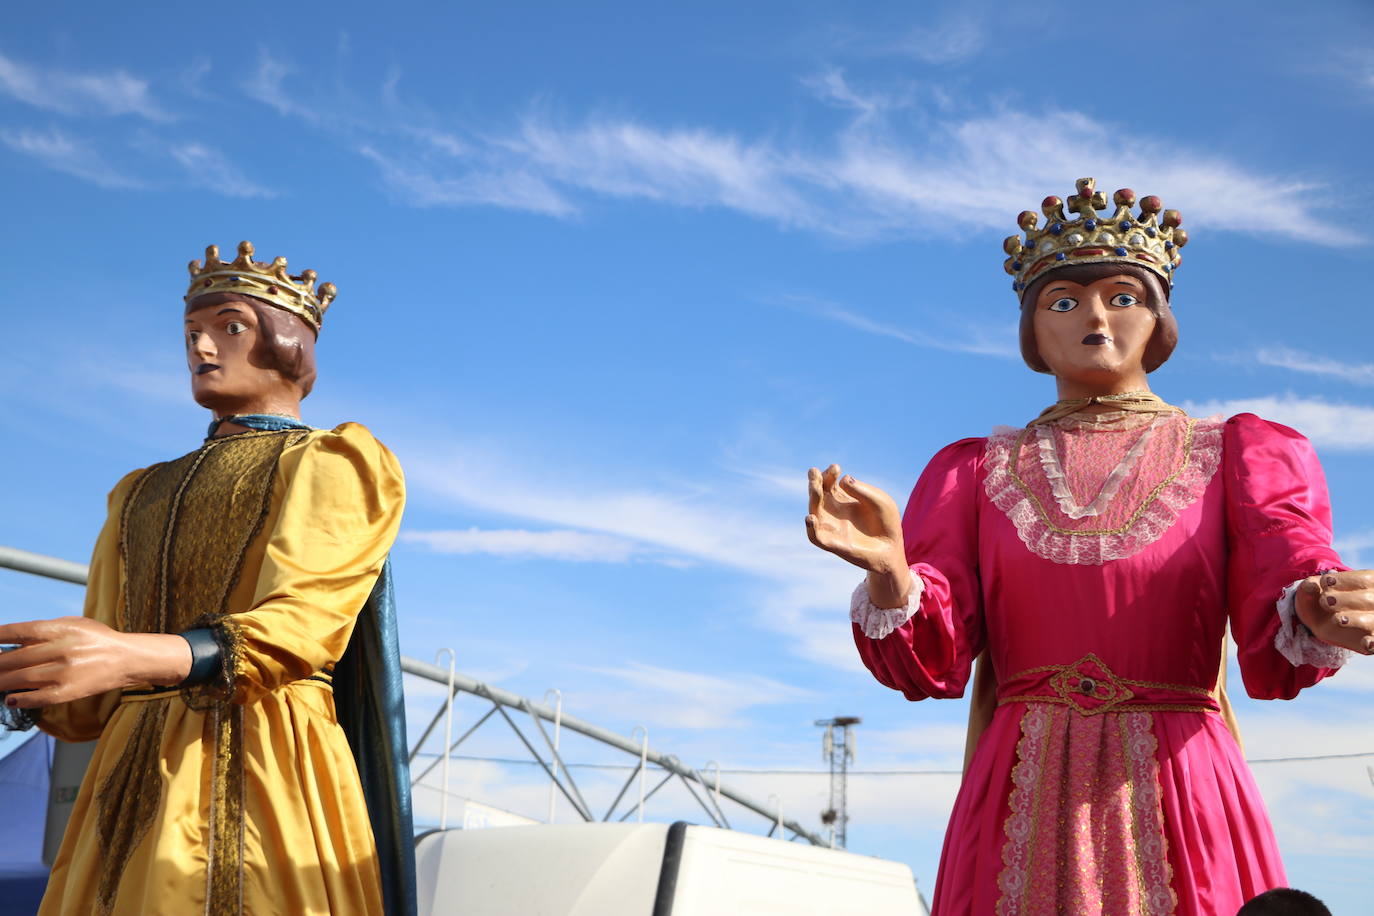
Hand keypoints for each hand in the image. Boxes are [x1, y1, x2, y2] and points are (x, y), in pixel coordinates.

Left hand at [0, 617, 191, 708]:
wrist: (127, 658)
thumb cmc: (96, 639)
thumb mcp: (73, 625)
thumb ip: (43, 631)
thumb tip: (9, 642)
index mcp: (61, 629)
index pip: (18, 632)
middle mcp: (61, 649)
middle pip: (14, 658)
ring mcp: (64, 672)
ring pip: (20, 679)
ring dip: (1, 682)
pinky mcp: (69, 691)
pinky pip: (37, 697)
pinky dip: (19, 699)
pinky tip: (9, 698)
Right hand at [806, 464, 910, 605]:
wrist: (892, 549)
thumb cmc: (886, 523)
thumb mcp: (880, 501)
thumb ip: (863, 490)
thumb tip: (843, 480)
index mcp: (843, 499)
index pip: (829, 483)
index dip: (829, 474)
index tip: (836, 468)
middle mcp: (833, 511)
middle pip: (818, 494)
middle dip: (814, 482)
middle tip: (813, 472)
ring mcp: (832, 527)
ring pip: (814, 511)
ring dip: (812, 498)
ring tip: (815, 487)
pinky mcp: (834, 544)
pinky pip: (816, 537)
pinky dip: (811, 529)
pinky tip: (810, 518)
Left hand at [1295, 571, 1373, 655]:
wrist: (1320, 623)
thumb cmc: (1319, 601)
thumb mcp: (1310, 593)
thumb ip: (1308, 587)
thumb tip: (1310, 585)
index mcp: (1369, 584)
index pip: (1364, 580)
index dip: (1346, 581)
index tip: (1325, 582)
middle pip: (1369, 599)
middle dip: (1347, 600)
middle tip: (1326, 601)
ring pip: (1372, 620)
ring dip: (1356, 620)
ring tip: (1338, 619)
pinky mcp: (1372, 639)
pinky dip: (1373, 642)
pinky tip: (1366, 643)